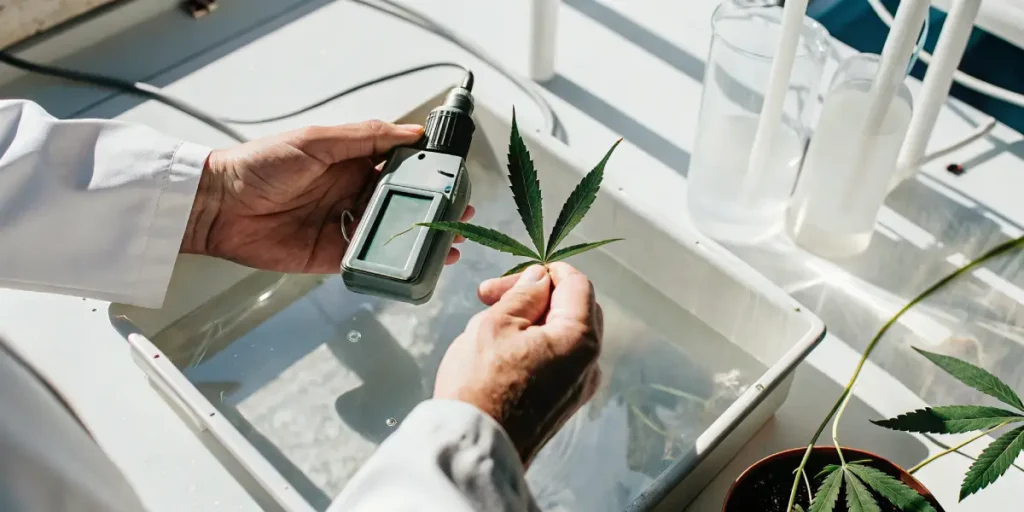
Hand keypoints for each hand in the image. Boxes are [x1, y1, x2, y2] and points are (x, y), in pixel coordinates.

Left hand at [182, 121, 473, 271]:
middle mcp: (351, 194)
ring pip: (391, 233)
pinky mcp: (331, 256)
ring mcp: (343, 226)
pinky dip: (391, 264)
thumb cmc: (259, 165)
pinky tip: (414, 264)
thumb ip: (365, 137)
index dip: (426, 170)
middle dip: (432, 207)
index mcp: (350, 163)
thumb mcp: (316, 140)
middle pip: (402, 202)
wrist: (218, 206)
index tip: (452, 174)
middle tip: (460, 211)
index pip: (399, 166)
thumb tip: (411, 133)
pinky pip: (368, 261)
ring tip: (449, 241)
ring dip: (419, 237)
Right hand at [434, 263, 603, 465]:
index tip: (505, 280)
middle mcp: (590, 363)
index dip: (542, 272)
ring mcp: (578, 386)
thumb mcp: (495, 324)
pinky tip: (499, 353)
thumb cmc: (480, 386)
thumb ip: (523, 295)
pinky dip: (533, 346)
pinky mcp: (563, 403)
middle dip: (533, 296)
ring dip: (529, 321)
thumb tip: (540, 279)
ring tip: (486, 327)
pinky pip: (556, 360)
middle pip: (573, 308)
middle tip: (490, 298)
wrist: (474, 448)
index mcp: (580, 339)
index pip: (576, 284)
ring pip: (562, 334)